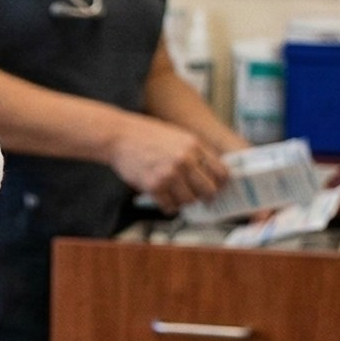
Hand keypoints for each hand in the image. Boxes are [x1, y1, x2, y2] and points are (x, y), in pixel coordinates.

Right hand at [109, 112, 228, 209]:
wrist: (118, 136)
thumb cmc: (146, 134)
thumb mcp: (178, 135)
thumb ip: (196, 152)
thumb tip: (212, 174)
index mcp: (194, 145)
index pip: (221, 172)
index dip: (220, 183)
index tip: (216, 187)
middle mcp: (184, 160)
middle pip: (209, 190)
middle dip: (205, 196)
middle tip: (199, 197)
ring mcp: (169, 174)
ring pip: (189, 201)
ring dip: (184, 201)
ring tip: (176, 194)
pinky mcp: (154, 186)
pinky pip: (170, 206)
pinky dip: (168, 206)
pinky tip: (164, 198)